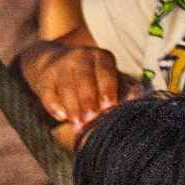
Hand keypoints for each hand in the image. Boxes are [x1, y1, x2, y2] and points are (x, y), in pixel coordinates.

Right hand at [17, 35, 132, 134]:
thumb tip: (139, 97)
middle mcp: (81, 57)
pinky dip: (54, 105)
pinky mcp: (45, 75)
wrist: (54, 63)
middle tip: (92, 121)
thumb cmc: (91, 78)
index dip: (107, 90)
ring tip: (78, 127)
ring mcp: (61, 65)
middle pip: (85, 80)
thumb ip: (121, 90)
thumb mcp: (106, 79)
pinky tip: (61, 117)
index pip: (106, 73)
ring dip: (73, 109)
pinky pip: (48, 92)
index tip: (109, 108)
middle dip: (89, 102)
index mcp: (101, 57)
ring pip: (66, 87)